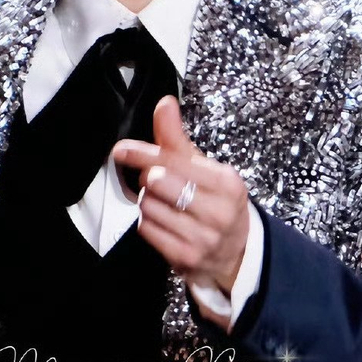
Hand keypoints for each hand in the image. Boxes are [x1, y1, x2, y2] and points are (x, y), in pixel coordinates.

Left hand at [112, 95, 248, 294]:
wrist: (238, 252)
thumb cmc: (218, 203)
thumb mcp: (206, 169)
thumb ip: (179, 139)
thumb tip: (165, 104)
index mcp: (226, 182)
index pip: (174, 160)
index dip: (144, 152)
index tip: (122, 149)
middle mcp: (217, 211)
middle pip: (157, 182)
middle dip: (149, 177)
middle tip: (155, 180)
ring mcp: (202, 238)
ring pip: (148, 206)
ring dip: (147, 201)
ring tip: (163, 201)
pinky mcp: (185, 258)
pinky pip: (147, 229)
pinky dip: (147, 221)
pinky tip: (162, 219)